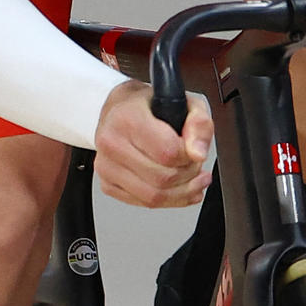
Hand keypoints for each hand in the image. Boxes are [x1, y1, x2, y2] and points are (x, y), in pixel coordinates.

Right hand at [95, 80, 212, 207]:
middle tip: (194, 164)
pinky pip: (143, 203)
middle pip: (162, 179)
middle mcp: (112, 143)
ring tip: (192, 178)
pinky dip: (168, 201)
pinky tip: (179, 189)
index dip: (189, 157)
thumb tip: (198, 153)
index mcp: (128, 119)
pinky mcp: (107, 184)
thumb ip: (199, 123)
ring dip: (181, 192)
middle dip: (188, 176)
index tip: (193, 150)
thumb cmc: (151, 106)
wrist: (120, 110)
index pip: (167, 152)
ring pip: (153, 197)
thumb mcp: (186, 102)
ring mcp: (106, 166)